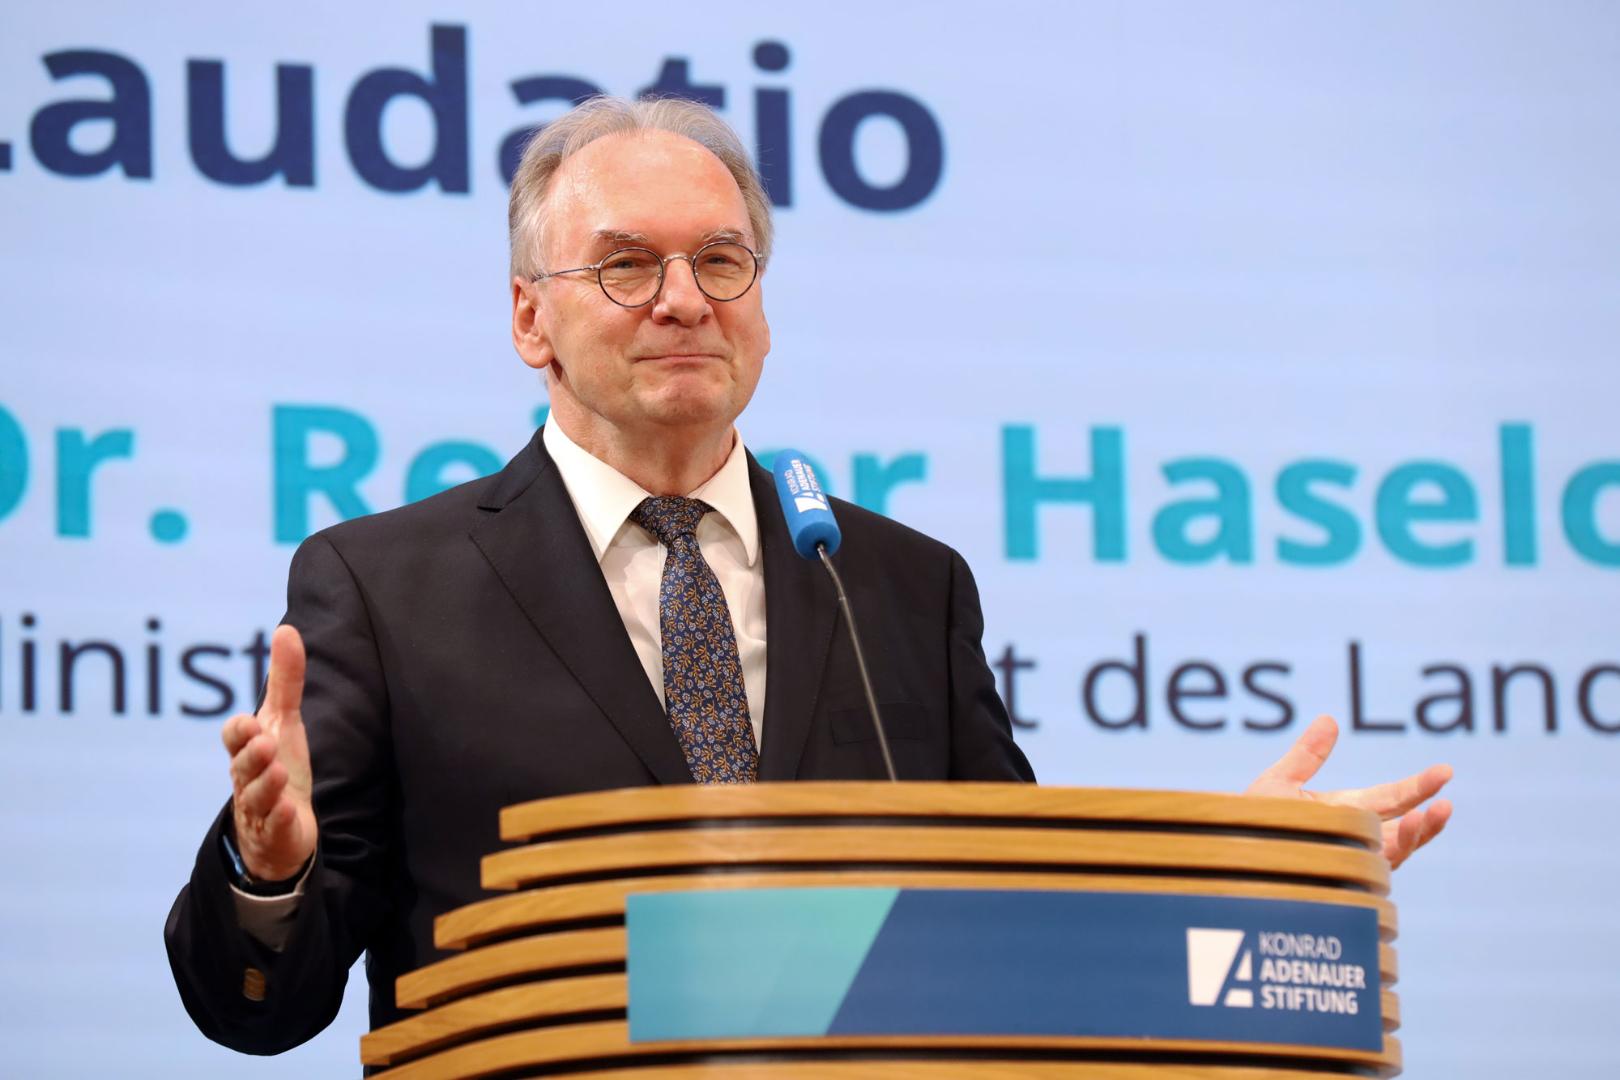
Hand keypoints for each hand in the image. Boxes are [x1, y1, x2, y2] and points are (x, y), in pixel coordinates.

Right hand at [221, 625, 316, 881]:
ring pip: (256, 798)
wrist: (280, 832)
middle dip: (249, 755)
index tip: (251, 722)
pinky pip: (275, 828)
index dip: (239, 731)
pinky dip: (281, 820)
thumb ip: (285, 680)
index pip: (233, 738)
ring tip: (277, 772)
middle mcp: (248, 779)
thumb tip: (286, 628)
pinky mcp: (277, 834)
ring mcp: (260, 809)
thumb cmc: (277, 768)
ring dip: (265, 785)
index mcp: (247, 752)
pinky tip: (290, 811)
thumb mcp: (284, 723)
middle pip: (241, 767)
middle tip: (263, 742)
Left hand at [1246, 714, 1452, 869]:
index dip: (1418, 786)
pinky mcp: (1337, 879)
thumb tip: (1329, 720)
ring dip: (1415, 835)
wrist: (1226, 856)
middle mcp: (1354, 837)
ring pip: (1394, 852)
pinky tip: (1398, 839)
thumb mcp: (1278, 783)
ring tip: (1430, 816)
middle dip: (1426, 814)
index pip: (1391, 798)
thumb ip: (1306, 756)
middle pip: (1401, 826)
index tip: (1445, 772)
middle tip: (1446, 799)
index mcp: (1346, 811)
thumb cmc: (1250, 821)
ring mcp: (1348, 860)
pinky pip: (1370, 870)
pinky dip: (1387, 856)